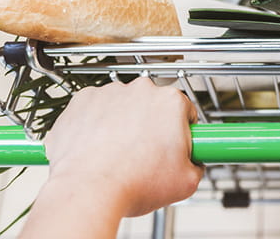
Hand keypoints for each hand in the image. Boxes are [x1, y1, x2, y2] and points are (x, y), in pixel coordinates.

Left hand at [44, 77, 203, 216]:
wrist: (87, 190)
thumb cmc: (132, 184)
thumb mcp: (186, 183)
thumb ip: (197, 166)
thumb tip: (193, 164)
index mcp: (171, 102)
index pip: (185, 110)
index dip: (181, 131)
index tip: (173, 144)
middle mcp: (141, 90)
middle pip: (153, 106)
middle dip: (151, 126)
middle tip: (146, 156)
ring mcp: (110, 93)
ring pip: (123, 106)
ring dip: (123, 124)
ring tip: (118, 156)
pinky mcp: (83, 101)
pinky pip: (95, 109)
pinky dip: (96, 124)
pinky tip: (98, 148)